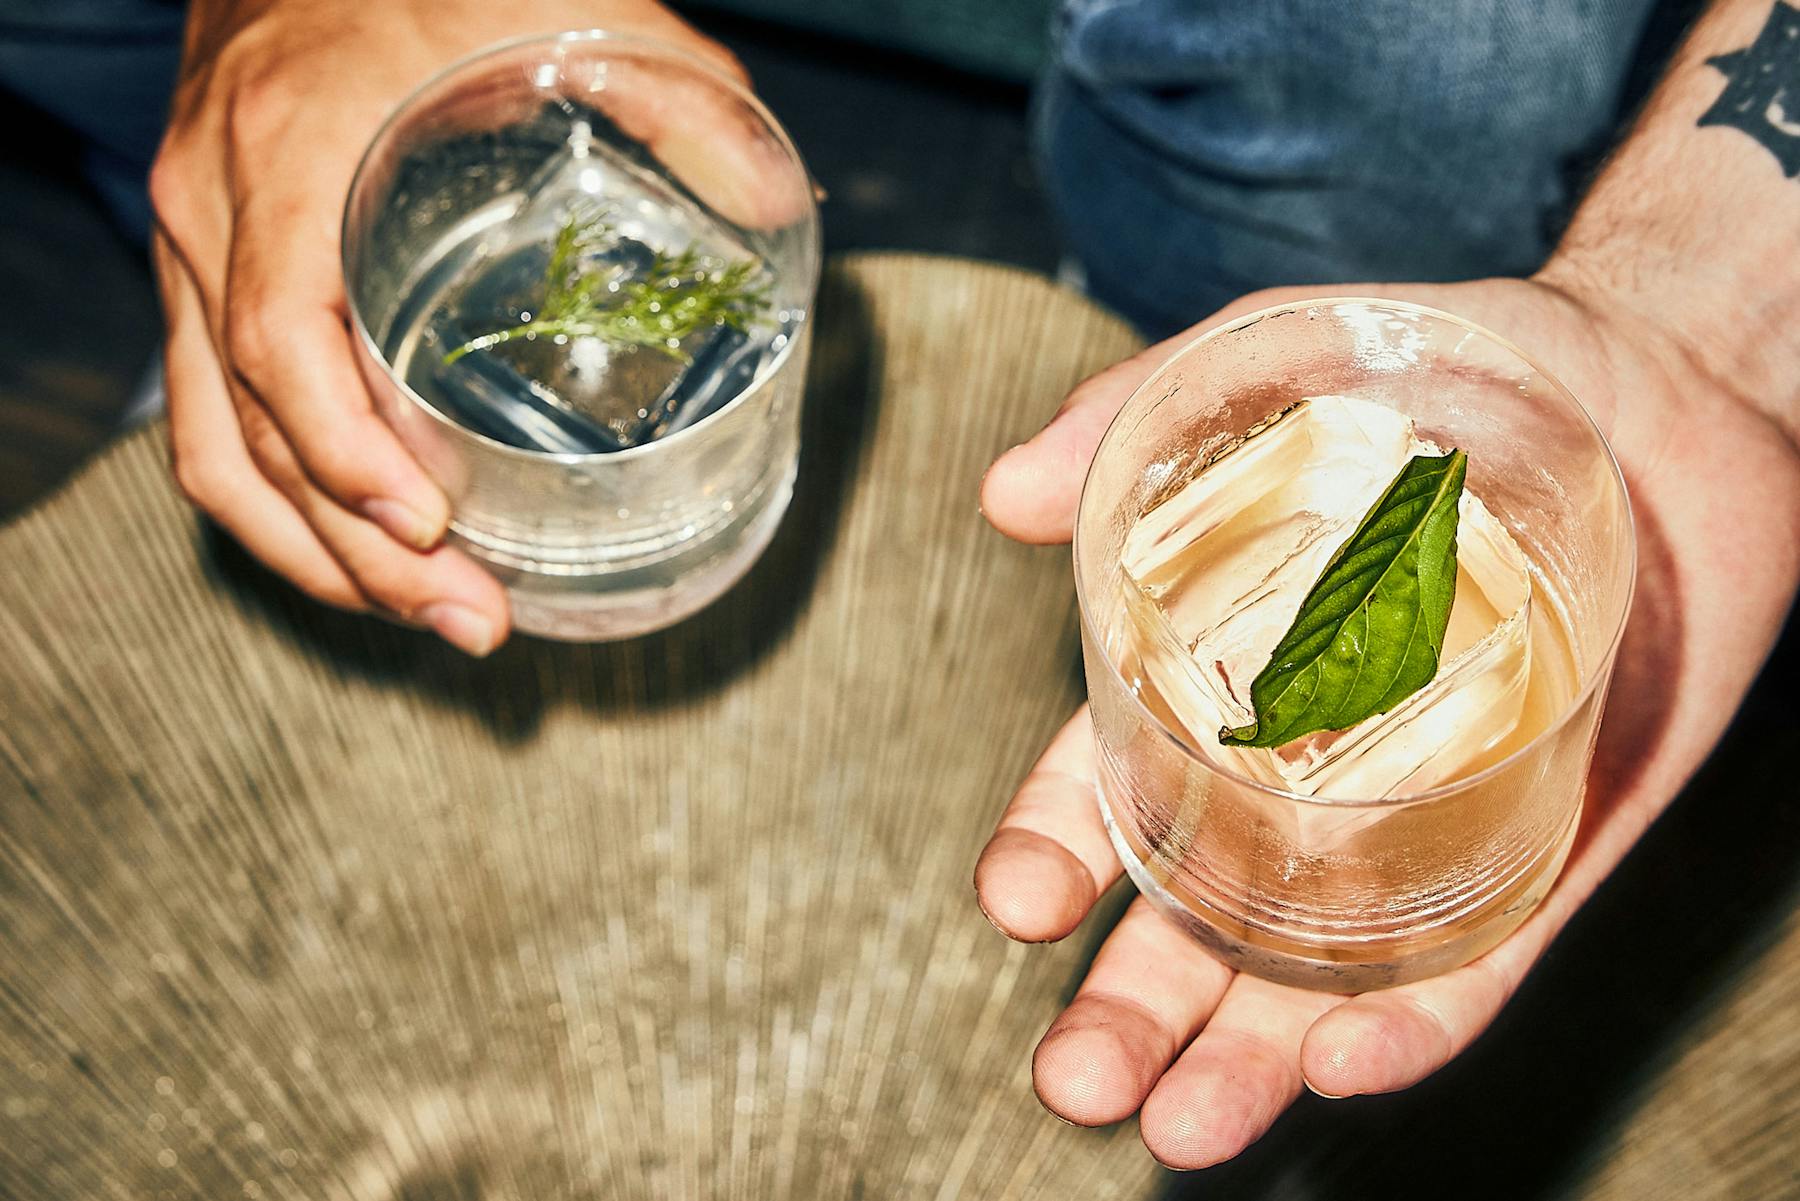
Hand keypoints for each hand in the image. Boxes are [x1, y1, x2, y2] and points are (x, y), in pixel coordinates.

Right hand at [151, 0, 747, 653]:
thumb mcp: (562, 2)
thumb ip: (676, 92)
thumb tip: (786, 199)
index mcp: (289, 154)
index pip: (278, 335)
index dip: (342, 450)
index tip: (427, 525)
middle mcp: (217, 218)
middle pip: (251, 430)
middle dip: (357, 553)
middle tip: (471, 623)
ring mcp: (196, 257)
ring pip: (216, 452)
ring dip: (316, 558)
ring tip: (431, 619)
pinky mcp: (205, 284)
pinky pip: (210, 424)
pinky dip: (282, 510)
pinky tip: (366, 557)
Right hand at [973, 269, 1799, 1167]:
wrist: (1662, 379)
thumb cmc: (1446, 366)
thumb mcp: (1266, 362)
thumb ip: (1134, 418)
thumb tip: (1003, 496)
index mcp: (1219, 677)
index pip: (1110, 791)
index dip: (1056, 853)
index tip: (1017, 899)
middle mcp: (1306, 769)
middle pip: (1194, 918)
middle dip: (1127, 1007)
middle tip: (1072, 1078)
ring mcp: (1420, 816)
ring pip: (1312, 971)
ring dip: (1242, 1055)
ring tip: (1177, 1123)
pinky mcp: (1543, 845)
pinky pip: (1471, 962)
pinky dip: (1410, 1026)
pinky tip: (1345, 1063)